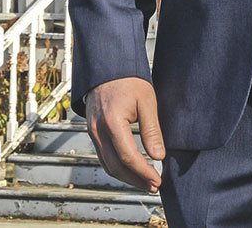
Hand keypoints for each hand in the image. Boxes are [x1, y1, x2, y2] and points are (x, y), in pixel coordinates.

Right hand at [85, 76, 164, 192]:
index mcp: (111, 121)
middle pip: (115, 166)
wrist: (107, 65)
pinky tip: (131, 169)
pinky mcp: (93, 131)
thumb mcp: (146, 101)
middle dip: (136, 180)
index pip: (128, 157)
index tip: (157, 179)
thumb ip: (152, 130)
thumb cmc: (127, 79)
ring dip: (126, 177)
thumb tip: (158, 156)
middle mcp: (97, 129)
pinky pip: (103, 156)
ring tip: (145, 181)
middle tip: (153, 185)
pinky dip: (117, 166)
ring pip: (107, 165)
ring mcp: (92, 131)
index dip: (143, 172)